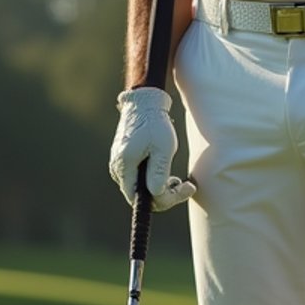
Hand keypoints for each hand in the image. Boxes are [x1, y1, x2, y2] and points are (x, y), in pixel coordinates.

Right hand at [109, 87, 196, 209]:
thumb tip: (156, 194)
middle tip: (187, 187)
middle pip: (140, 196)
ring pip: (141, 188)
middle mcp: (118, 169)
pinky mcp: (125, 160)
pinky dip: (154, 180)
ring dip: (161, 188)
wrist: (143, 103)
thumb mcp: (163, 147)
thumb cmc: (154, 122)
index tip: (183, 190)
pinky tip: (168, 176)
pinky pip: (139, 179)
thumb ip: (159, 172)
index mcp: (124, 166)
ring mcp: (120, 165)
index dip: (162, 200)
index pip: (138, 198)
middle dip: (165, 195)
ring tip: (179, 181)